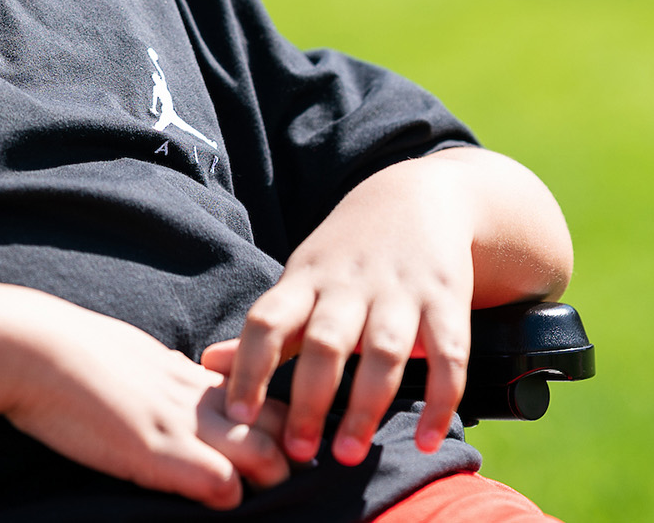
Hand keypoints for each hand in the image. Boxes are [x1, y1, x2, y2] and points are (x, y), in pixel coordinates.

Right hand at [1, 294, 290, 508]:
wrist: (33, 350)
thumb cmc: (69, 355)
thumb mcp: (131, 359)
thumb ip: (161, 378)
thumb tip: (169, 387)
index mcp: (188, 374)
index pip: (260, 396)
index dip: (274, 426)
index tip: (272, 448)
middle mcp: (196, 397)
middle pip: (278, 424)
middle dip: (287, 456)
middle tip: (276, 481)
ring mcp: (180, 424)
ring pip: (264, 455)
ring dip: (267, 481)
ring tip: (254, 498)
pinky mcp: (157, 451)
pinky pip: (220, 481)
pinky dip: (228, 497)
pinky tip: (215, 503)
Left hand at [218, 156, 477, 465]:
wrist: (419, 197)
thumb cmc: (346, 256)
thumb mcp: (301, 281)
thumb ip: (265, 331)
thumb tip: (205, 365)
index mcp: (305, 281)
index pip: (267, 320)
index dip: (249, 366)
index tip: (237, 416)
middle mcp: (349, 286)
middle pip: (325, 341)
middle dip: (310, 398)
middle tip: (297, 452)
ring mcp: (400, 292)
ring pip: (383, 350)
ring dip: (366, 405)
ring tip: (348, 455)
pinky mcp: (447, 300)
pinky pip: (448, 355)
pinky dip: (440, 400)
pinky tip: (427, 442)